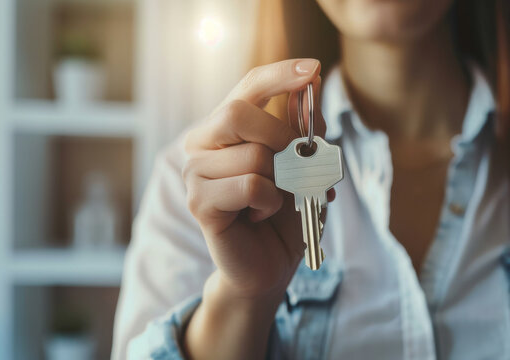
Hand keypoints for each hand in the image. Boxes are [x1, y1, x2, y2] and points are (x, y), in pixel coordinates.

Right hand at [182, 59, 329, 303]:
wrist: (270, 264)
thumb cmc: (284, 213)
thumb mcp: (303, 166)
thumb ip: (303, 127)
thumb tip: (311, 83)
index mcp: (227, 128)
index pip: (248, 86)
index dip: (280, 75)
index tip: (313, 68)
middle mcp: (203, 143)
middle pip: (237, 112)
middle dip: (281, 136)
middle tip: (299, 164)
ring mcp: (196, 172)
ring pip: (252, 155)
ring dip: (282, 180)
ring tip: (278, 199)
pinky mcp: (199, 201)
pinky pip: (250, 185)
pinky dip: (270, 201)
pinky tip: (262, 213)